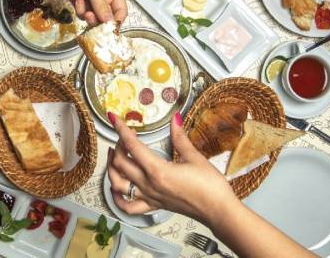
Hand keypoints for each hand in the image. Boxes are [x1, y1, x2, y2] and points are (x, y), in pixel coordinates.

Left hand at [43, 0, 126, 24]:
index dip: (116, 22)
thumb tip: (109, 23)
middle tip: (91, 17)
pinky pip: (83, 15)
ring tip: (82, 4)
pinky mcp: (81, 4)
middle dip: (99, 21)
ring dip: (87, 15)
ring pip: (93, 19)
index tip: (108, 29)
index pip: (121, 13)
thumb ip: (101, 6)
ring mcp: (92, 2)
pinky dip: (80, 10)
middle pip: (106, 19)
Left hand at [106, 111, 238, 225]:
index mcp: (157, 170)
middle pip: (120, 163)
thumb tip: (175, 119)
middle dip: (117, 146)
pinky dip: (116, 198)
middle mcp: (149, 184)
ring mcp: (149, 197)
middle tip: (122, 135)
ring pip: (117, 184)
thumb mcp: (195, 157)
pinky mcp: (154, 206)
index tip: (113, 118)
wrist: (218, 211)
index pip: (132, 146)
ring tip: (113, 156)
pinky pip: (128, 206)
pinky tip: (115, 189)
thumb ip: (180, 138)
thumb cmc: (210, 187)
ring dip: (111, 169)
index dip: (120, 129)